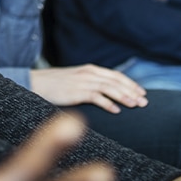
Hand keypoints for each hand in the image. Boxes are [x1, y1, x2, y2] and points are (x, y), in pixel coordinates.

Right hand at [29, 65, 147, 113]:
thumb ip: (90, 83)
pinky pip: (96, 97)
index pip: (116, 75)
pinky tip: (116, 111)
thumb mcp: (75, 80)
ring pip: (109, 88)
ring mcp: (82, 82)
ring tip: (135, 105)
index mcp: (90, 69)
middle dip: (132, 91)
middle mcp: (88, 73)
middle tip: (145, 102)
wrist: (35, 83)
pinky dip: (108, 103)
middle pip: (116, 81)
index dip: (131, 83)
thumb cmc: (55, 85)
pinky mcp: (76, 92)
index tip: (142, 92)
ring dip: (124, 96)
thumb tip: (106, 93)